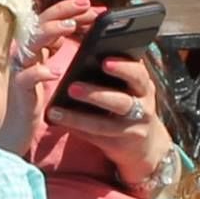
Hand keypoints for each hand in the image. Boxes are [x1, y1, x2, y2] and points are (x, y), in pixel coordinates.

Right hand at [0, 0, 94, 155]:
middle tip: (88, 6)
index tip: (96, 8)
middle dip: (66, 11)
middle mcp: (27, 52)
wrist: (20, 126)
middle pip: (43, 22)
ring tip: (71, 27)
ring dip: (51, 31)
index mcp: (38, 46)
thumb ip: (64, 48)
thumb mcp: (56, 66)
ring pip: (32, 42)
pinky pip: (26, 77)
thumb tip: (83, 29)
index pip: (53, 19)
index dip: (72, 10)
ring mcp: (22, 68)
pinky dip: (40, 72)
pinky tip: (56, 72)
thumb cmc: (41, 97)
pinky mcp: (20, 88)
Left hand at [45, 54, 173, 188]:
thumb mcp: (130, 88)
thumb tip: (86, 52)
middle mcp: (142, 108)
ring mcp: (132, 130)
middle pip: (121, 101)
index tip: (104, 61)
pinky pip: (95, 139)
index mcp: (143, 87)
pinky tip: (59, 123)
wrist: (144, 146)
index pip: (138, 74)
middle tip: (72, 87)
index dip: (123, 67)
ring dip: (78, 118)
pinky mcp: (119, 146)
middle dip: (96, 94)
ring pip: (104, 125)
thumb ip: (116, 73)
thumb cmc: (128, 104)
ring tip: (55, 111)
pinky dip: (76, 131)